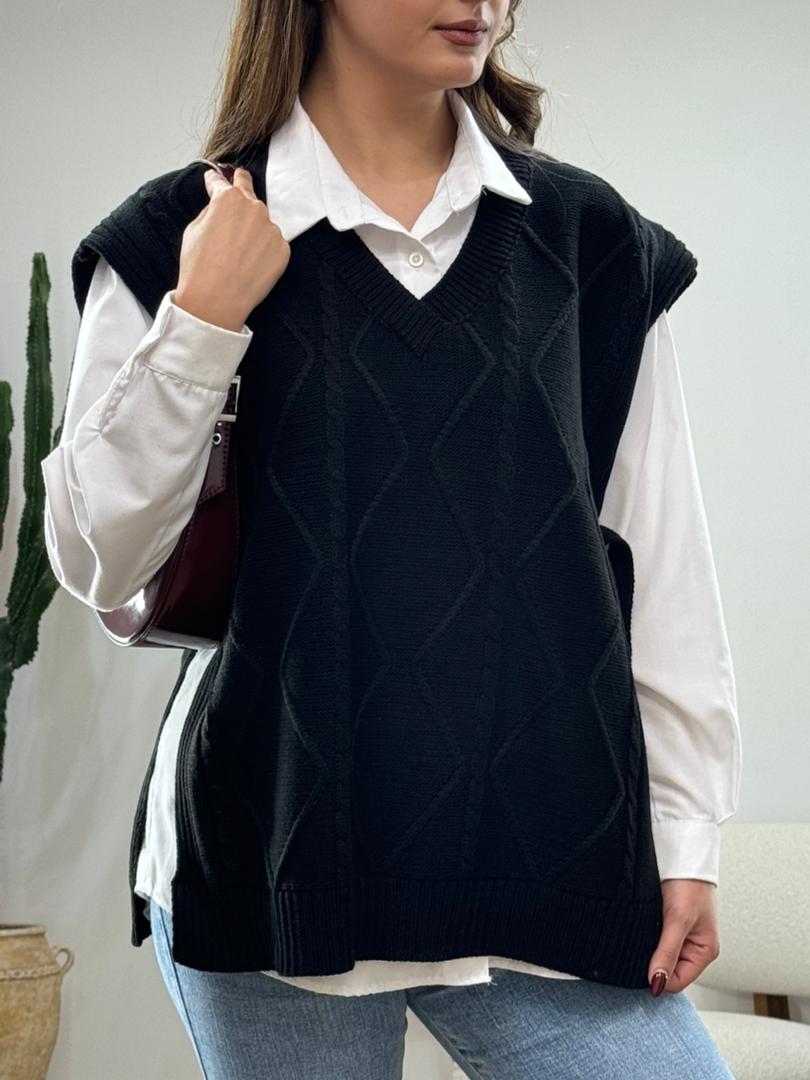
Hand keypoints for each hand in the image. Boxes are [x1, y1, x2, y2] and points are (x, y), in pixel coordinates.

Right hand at [175, 166, 290, 331]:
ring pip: (262, 223)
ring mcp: (272, 229)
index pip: (221, 182)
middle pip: (248, 192)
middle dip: (242, 185)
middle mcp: (254, 208)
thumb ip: (210, 211)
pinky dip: (264, 251)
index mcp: (229, 198)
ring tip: (238, 252)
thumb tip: (218, 208)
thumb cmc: (200, 266)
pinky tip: (250, 264)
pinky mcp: (283, 249)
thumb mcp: (193, 229)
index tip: (214, 179)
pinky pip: (273, 244)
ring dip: (253, 229)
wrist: (217, 300)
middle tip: (241, 177)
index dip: (215, 180)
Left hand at [648, 879, 720, 995]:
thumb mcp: (677, 920)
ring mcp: (681, 935)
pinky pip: (655, 940)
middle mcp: (693, 946)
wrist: (683, 852)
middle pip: (668, 970)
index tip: (638, 967)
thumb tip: (657, 983)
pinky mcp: (668, 923)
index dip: (658, 978)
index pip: (678, 982)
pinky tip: (639, 927)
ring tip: (640, 933)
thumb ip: (667, 953)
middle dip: (652, 964)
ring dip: (648, 949)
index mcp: (704, 951)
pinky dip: (646, 937)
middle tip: (637, 947)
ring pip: (659, 955)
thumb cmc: (690, 884)